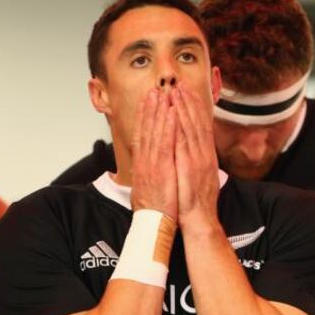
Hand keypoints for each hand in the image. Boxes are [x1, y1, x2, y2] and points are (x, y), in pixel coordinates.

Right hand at [130, 88, 177, 219]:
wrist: (154, 224)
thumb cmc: (156, 209)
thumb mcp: (149, 187)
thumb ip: (150, 173)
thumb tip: (150, 167)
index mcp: (143, 164)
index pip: (143, 136)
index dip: (145, 117)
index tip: (148, 102)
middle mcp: (144, 160)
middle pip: (146, 129)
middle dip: (150, 108)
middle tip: (154, 90)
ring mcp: (151, 162)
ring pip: (154, 131)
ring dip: (158, 110)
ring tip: (162, 93)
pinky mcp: (160, 167)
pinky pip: (164, 141)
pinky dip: (167, 125)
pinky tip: (171, 111)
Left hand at [173, 83, 219, 232]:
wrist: (199, 219)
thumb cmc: (194, 202)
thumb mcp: (197, 178)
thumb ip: (194, 163)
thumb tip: (189, 154)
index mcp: (205, 157)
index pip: (201, 127)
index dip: (194, 109)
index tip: (187, 93)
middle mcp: (204, 154)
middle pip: (197, 123)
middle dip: (189, 102)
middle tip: (181, 84)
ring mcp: (198, 159)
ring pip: (192, 127)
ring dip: (184, 108)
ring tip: (176, 90)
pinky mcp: (191, 165)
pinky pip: (185, 139)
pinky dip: (180, 124)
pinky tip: (174, 111)